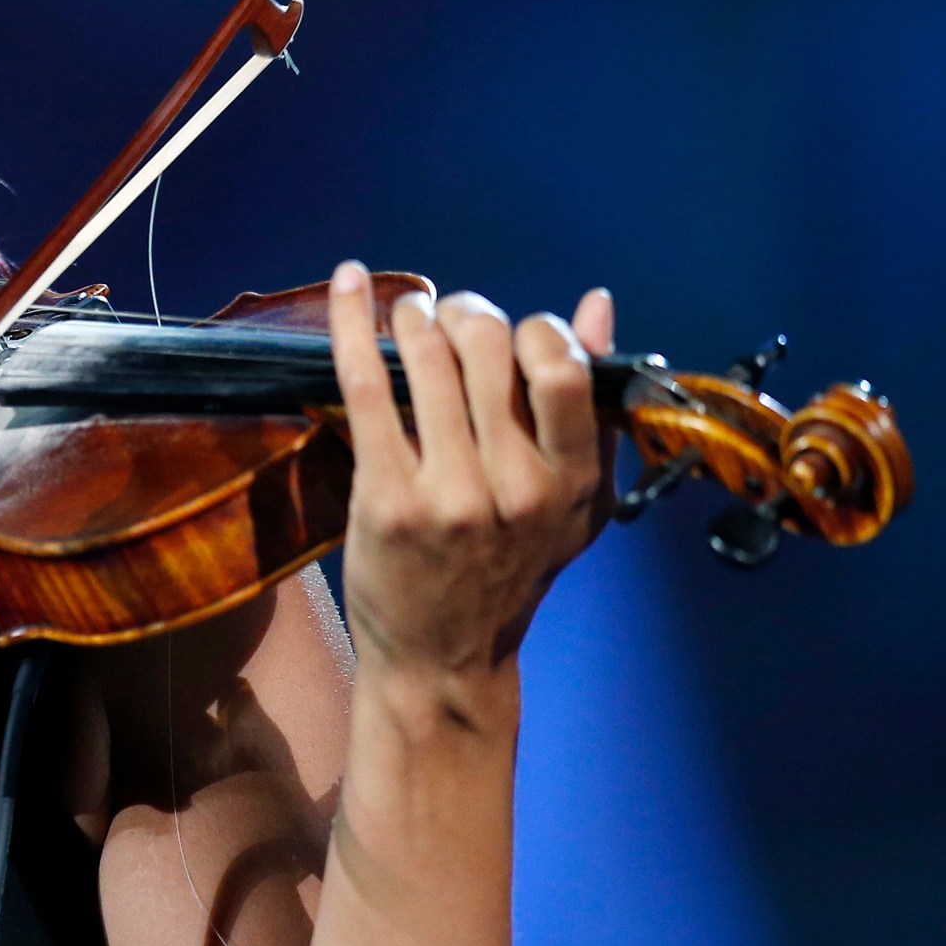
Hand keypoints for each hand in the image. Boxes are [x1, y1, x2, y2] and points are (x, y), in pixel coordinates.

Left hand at [325, 260, 614, 680]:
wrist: (442, 661)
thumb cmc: (508, 574)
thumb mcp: (572, 504)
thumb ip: (591, 409)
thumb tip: (597, 304)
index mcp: (569, 483)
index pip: (562, 368)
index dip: (534, 330)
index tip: (510, 336)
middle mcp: (514, 486)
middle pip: (491, 349)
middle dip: (467, 314)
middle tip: (448, 318)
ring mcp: (447, 492)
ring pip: (430, 358)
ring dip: (414, 315)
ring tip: (408, 313)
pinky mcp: (383, 497)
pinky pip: (366, 384)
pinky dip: (351, 323)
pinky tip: (349, 284)